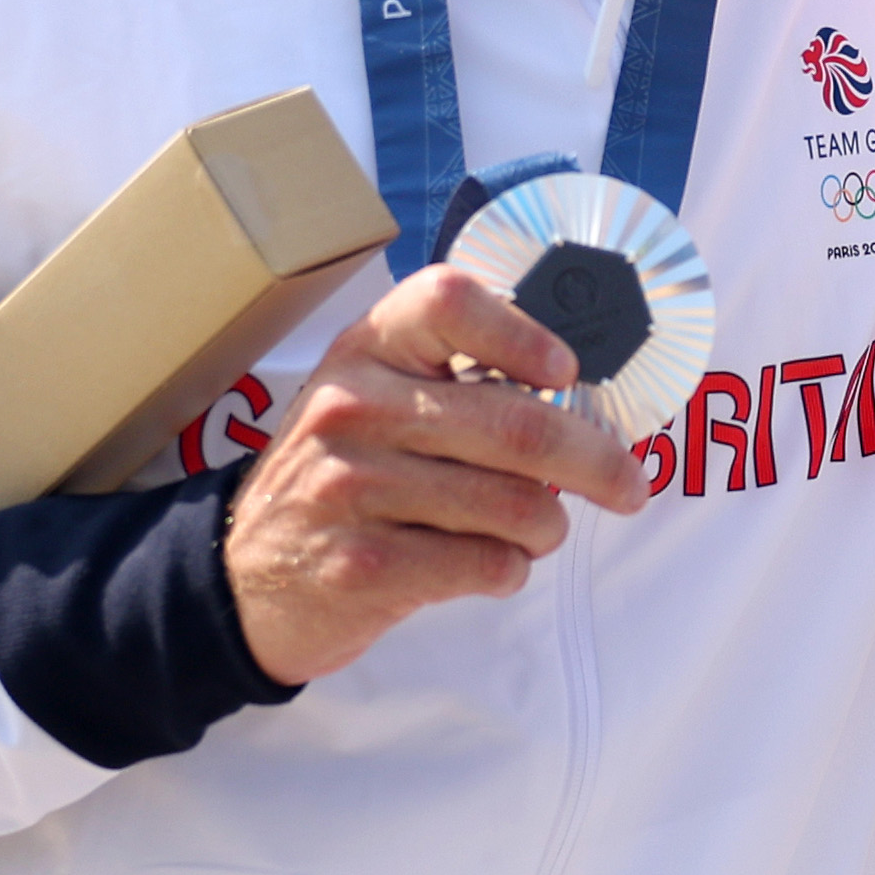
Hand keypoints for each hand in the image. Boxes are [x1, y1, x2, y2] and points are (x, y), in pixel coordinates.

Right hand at [223, 266, 648, 684]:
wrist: (244, 573)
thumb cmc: (344, 471)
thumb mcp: (375, 395)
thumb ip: (456, 378)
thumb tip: (580, 391)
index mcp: (368, 348)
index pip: (449, 301)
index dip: (522, 333)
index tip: (566, 371)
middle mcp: (353, 407)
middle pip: (517, 423)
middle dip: (596, 461)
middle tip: (629, 484)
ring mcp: (351, 487)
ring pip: (514, 504)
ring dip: (547, 525)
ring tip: (533, 528)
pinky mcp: (361, 565)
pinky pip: (485, 564)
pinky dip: (510, 569)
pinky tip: (489, 562)